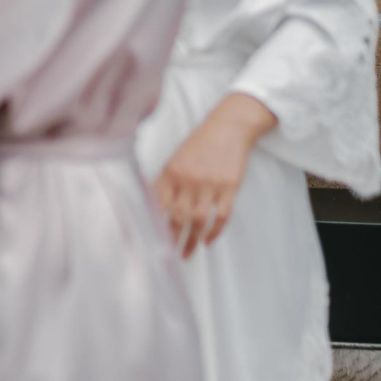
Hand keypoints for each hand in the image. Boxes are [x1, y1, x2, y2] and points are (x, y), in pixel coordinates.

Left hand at [155, 92, 278, 254]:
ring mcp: (210, 184)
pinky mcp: (230, 187)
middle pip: (177, 216)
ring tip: (188, 253)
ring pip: (198, 220)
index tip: (151, 239)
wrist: (229, 127)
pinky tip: (208, 241)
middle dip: (172, 237)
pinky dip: (214, 231)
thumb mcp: (176, 159)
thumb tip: (154, 207)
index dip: (155, 223)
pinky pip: (221, 216)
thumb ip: (166, 182)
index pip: (158, 204)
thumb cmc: (200, 144)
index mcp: (170, 172)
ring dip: (192, 240)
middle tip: (169, 254)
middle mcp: (188, 179)